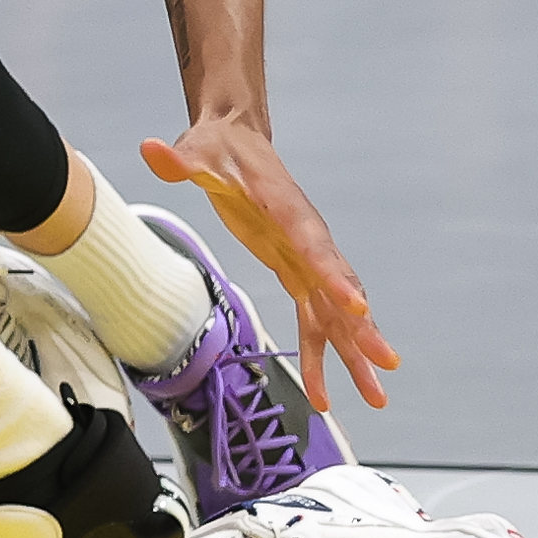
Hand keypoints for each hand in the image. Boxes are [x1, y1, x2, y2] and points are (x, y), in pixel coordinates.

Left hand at [139, 121, 396, 412]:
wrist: (236, 139)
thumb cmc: (218, 147)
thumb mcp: (197, 152)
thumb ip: (180, 159)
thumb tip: (152, 149)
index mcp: (287, 210)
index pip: (314, 246)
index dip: (335, 276)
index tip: (357, 306)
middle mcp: (306, 238)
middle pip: (338, 287)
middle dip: (361, 326)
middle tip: (385, 362)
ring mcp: (305, 257)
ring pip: (334, 312)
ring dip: (354, 353)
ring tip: (376, 398)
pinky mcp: (296, 270)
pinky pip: (314, 318)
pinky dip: (320, 353)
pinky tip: (324, 392)